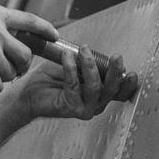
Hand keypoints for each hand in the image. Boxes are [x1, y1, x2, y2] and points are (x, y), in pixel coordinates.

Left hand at [16, 44, 138, 120]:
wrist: (27, 93)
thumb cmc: (50, 80)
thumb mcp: (75, 68)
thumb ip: (89, 64)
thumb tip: (98, 54)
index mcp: (99, 95)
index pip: (119, 92)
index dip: (128, 84)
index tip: (132, 73)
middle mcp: (94, 104)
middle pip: (111, 90)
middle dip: (115, 72)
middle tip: (115, 57)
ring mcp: (83, 108)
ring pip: (94, 87)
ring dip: (89, 65)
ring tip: (83, 50)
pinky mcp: (69, 108)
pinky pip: (74, 85)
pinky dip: (71, 68)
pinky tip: (67, 57)